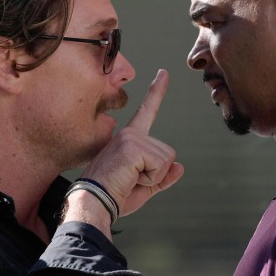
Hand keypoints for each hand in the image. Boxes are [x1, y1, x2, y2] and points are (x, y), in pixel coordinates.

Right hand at [81, 69, 183, 216]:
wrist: (94, 203)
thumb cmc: (114, 195)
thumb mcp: (143, 187)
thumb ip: (162, 177)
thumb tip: (180, 167)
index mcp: (130, 138)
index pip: (147, 111)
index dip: (157, 92)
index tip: (164, 72)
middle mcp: (130, 133)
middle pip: (167, 153)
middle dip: (156, 173)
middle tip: (130, 179)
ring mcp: (130, 137)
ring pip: (166, 159)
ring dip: (152, 176)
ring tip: (129, 178)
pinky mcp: (132, 145)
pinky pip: (160, 165)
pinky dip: (150, 178)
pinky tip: (130, 178)